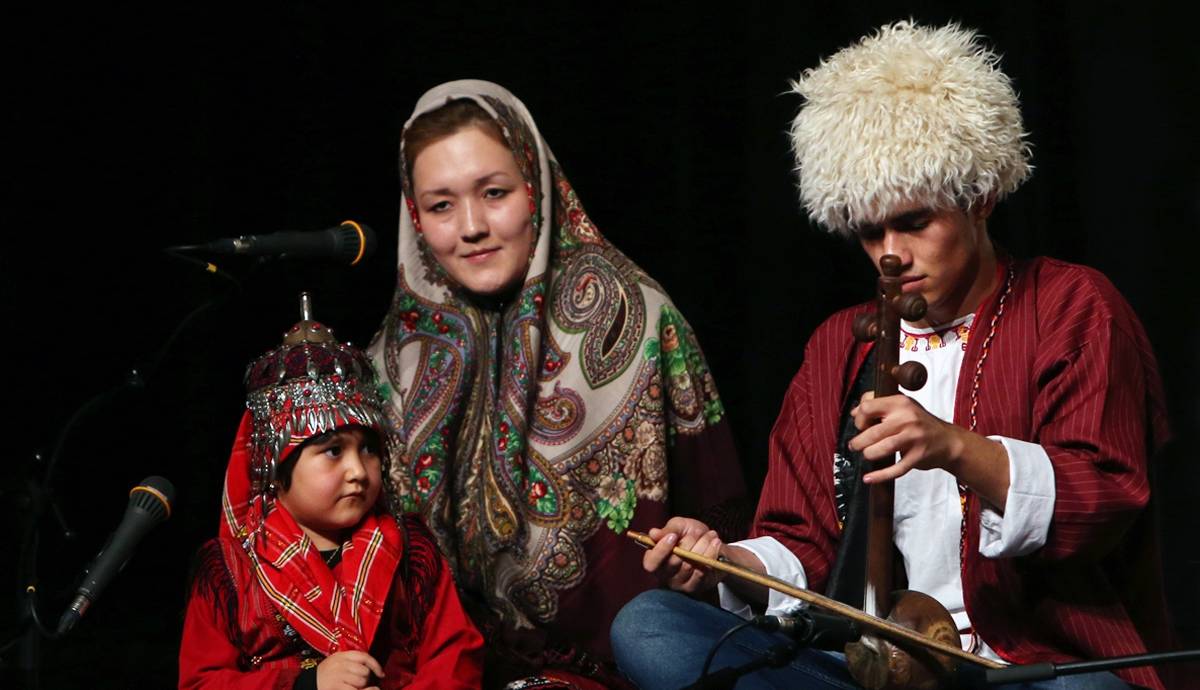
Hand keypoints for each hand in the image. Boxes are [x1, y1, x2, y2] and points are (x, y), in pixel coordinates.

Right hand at [316, 650, 383, 689]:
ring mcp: (338, 675)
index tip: (381, 673)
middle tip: (359, 684)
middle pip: (364, 671)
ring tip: (352, 687)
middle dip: (365, 679)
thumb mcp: (336, 663)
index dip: (375, 665)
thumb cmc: (325, 676)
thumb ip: (351, 662)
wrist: (308, 684)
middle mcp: (340, 664)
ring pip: (361, 681)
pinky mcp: (336, 686)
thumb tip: (371, 670)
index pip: (364, 656)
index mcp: (341, 656)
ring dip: (361, 687)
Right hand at [641, 517, 725, 593]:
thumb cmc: (690, 534)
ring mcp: (680, 583)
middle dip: (688, 543)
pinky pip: (702, 572)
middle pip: (673, 563)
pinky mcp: (696, 586)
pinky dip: (710, 555)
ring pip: (689, 566)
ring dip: (702, 547)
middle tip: (697, 532)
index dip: (660, 550)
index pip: (651, 563)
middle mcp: (665, 575)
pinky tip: (715, 544)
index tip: (673, 536)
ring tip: (710, 535)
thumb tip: (653, 534)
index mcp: (655, 560)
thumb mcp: (678, 526)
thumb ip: (667, 529)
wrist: (712, 542)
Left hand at [848, 392, 964, 482]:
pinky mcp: (918, 456)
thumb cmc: (919, 424)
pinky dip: (880, 475)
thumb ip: (878, 405)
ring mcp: (914, 438)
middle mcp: (907, 418)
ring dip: (868, 454)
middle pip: (872, 432)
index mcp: (900, 403)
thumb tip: (854, 412)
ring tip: (866, 455)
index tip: (860, 426)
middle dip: (859, 442)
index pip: (868, 407)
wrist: (948, 441)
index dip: (859, 418)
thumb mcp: (902, 407)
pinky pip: (896, 468)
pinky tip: (869, 478)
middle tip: (856, 446)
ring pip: (882, 448)